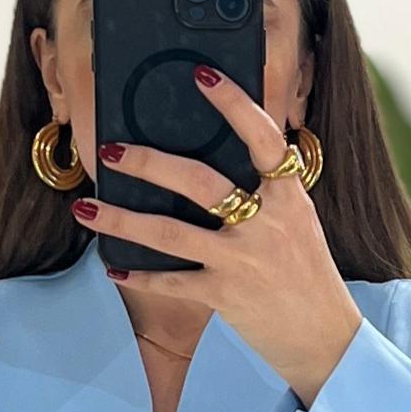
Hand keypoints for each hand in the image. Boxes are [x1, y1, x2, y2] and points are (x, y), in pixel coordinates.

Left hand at [70, 68, 363, 405]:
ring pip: (171, 233)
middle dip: (149, 162)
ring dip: (123, 219)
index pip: (262, 137)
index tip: (203, 75)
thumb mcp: (299, 221)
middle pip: (199, 181)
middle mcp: (265, 224)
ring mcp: (242, 261)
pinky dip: (139, 275)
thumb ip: (267, 189)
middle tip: (110, 150)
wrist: (324, 337)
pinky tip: (113, 264)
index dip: (234, 103)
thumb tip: (219, 154)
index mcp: (288, 197)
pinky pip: (171, 282)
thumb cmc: (307, 272)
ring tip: (86, 208)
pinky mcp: (224, 296)